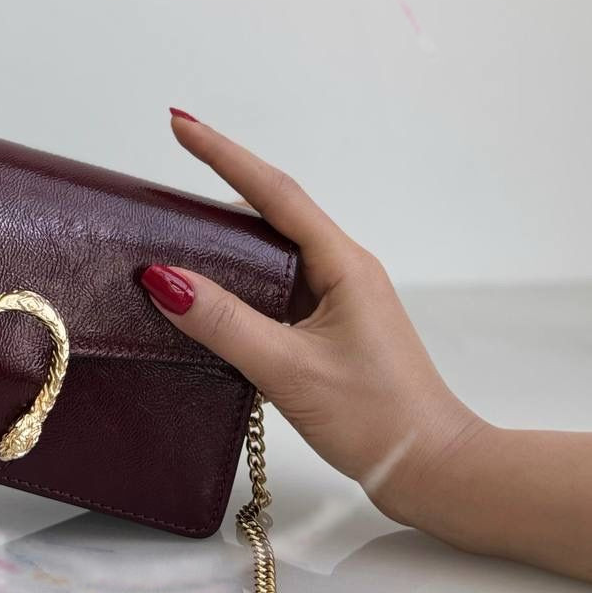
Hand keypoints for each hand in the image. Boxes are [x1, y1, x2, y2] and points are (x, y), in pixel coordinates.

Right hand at [140, 112, 482, 525]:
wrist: (430, 467)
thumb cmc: (374, 417)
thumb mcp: (289, 369)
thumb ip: (224, 322)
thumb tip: (162, 277)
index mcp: (342, 264)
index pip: (273, 192)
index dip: (223, 154)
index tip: (180, 124)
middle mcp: (341, 270)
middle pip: (270, 212)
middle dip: (219, 185)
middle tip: (167, 170)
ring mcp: (336, 298)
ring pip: (271, 251)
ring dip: (225, 237)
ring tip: (173, 229)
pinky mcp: (328, 327)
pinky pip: (274, 285)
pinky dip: (237, 279)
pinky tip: (207, 293)